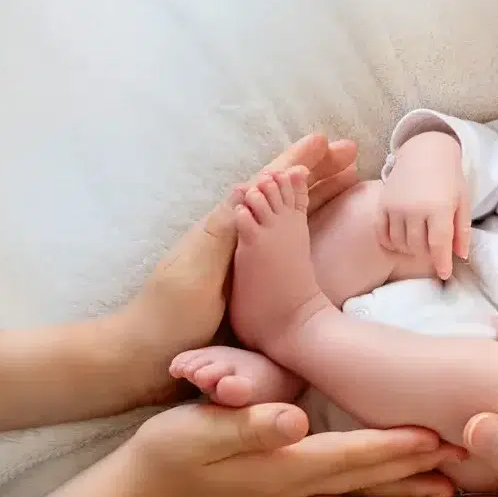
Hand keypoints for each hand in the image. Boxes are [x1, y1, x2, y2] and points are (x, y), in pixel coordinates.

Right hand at [119, 401, 462, 496]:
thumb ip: (247, 426)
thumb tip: (292, 420)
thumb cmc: (170, 452)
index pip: (354, 457)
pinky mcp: (288, 487)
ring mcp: (295, 491)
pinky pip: (346, 490)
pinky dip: (377, 488)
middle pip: (371, 478)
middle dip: (419, 469)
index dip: (397, 447)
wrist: (142, 488)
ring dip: (406, 485)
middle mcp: (299, 485)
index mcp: (287, 468)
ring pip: (364, 488)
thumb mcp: (202, 430)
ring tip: (450, 485)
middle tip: (468, 461)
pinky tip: (393, 485)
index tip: (439, 439)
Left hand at [121, 134, 357, 398]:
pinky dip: (311, 221)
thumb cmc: (170, 316)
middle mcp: (238, 234)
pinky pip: (289, 236)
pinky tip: (324, 223)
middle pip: (283, 190)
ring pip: (290, 210)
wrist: (147, 354)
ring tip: (348, 178)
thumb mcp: (194, 272)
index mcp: (225, 228)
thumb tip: (248, 185)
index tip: (327, 142)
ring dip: (319, 191)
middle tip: (350, 154)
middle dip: (317, 170)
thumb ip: (222, 232)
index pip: (266, 184)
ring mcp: (245, 255)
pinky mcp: (250, 278)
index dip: (297, 161)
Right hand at [377, 131, 469, 279]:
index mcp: (438, 208)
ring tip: (419, 244)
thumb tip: (461, 256)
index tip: (444, 274)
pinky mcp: (381, 205)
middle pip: (418, 247)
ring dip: (410, 250)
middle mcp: (414, 209)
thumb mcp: (462, 201)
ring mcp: (395, 207)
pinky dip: (391, 243)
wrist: (425, 151)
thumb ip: (462, 229)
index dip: (442, 263)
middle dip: (428, 255)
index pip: (439, 245)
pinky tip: (400, 242)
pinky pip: (382, 234)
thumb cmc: (449, 178)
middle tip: (433, 250)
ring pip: (400, 244)